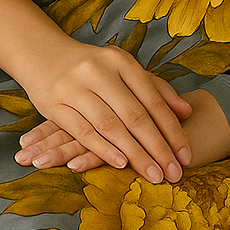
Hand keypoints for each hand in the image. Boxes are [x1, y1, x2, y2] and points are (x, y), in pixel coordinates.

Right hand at [15, 39, 193, 182]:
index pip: (153, 100)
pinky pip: (83, 131)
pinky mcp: (54, 105)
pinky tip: (120, 164)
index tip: (186, 155)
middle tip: (174, 173)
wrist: (42, 54)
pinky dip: (103, 149)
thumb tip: (186, 112)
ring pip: (111, 126)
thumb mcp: (123, 70)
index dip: (171, 129)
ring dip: (135, 154)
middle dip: (158, 148)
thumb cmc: (92, 68)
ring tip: (153, 175)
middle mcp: (99, 71)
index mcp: (121, 61)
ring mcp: (75, 87)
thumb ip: (155, 89)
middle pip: (135, 115)